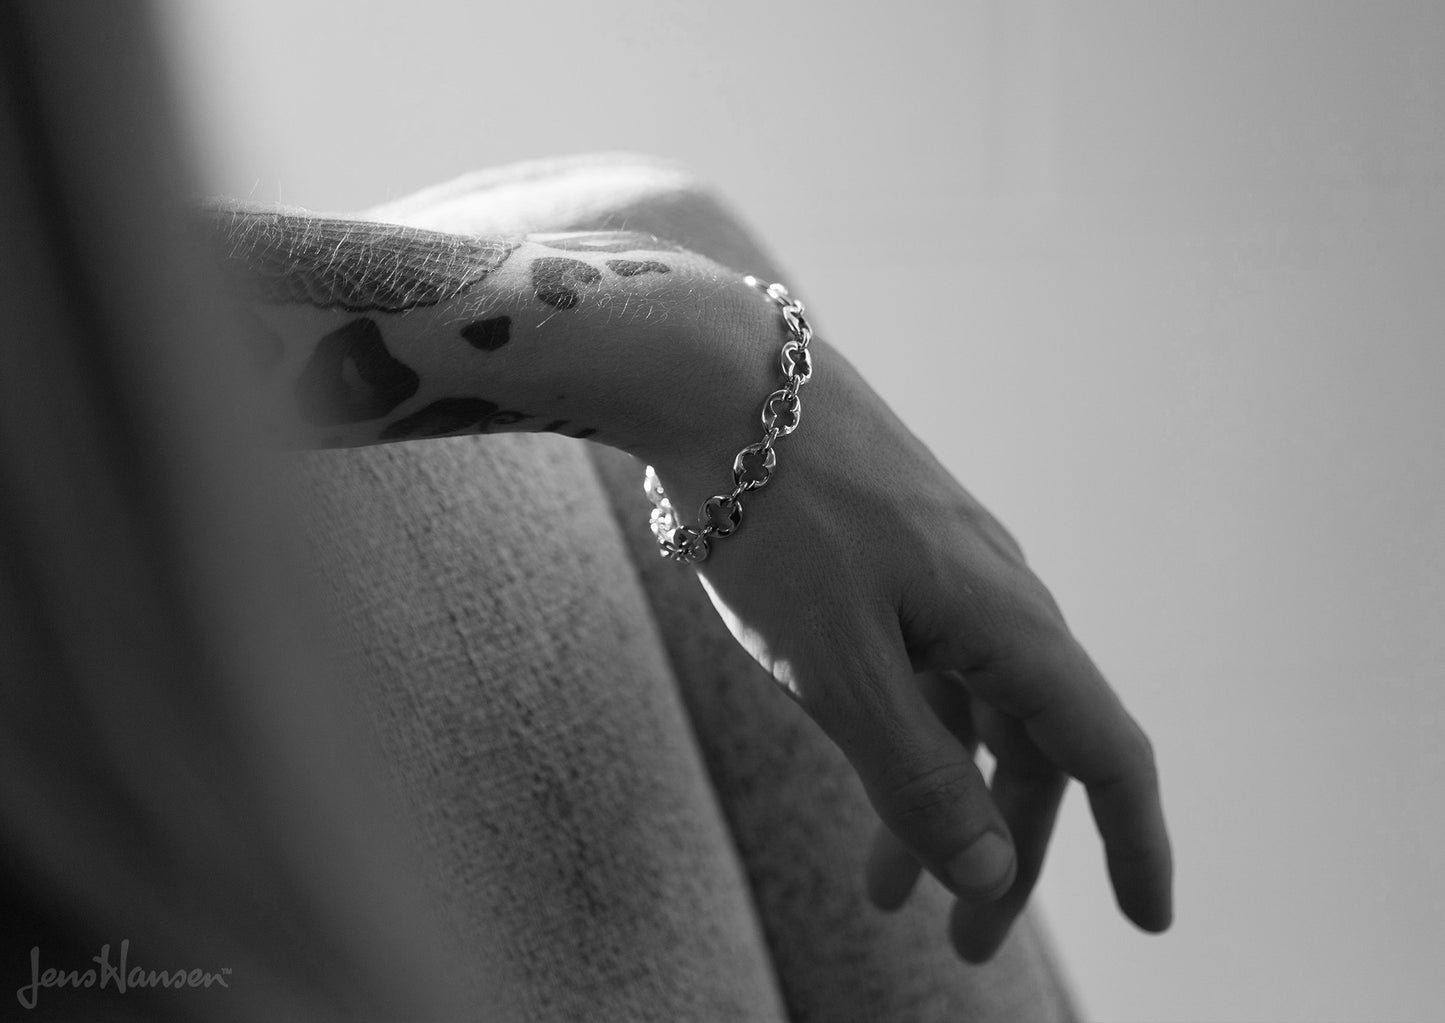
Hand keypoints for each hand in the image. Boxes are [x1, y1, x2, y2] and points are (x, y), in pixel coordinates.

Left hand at [651, 332, 1172, 962]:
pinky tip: (863, 768)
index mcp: (1008, 624)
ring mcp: (942, 573)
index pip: (1104, 751)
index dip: (1134, 842)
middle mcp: (995, 598)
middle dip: (1003, 850)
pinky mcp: (890, 559)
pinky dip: (900, 736)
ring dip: (937, 802)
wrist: (717, 381)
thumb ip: (916, 773)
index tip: (1150, 920)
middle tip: (964, 943)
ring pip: (967, 713)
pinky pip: (920, 668)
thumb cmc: (778, 517)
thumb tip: (988, 871)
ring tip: (886, 892)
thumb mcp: (839, 668)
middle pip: (1031, 746)